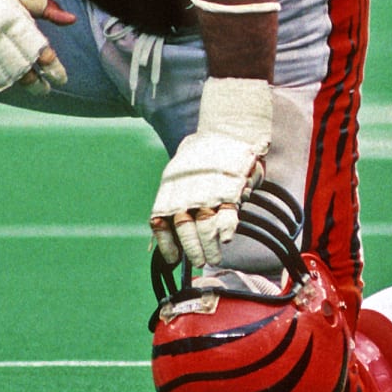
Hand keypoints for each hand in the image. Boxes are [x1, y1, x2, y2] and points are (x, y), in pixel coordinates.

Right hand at [0, 0, 71, 95]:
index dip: (52, 67)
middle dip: (37, 83)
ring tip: (26, 87)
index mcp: (9, 16)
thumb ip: (44, 4)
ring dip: (15, 85)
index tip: (61, 77)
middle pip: (20, 69)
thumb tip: (71, 20)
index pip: (37, 49)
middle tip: (45, 90)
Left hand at [149, 77, 272, 269]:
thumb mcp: (179, 171)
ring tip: (214, 257)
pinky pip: (227, 217)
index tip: (173, 259)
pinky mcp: (230, 191)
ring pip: (205, 229)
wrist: (228, 129)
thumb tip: (162, 224)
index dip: (166, 244)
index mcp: (170, 189)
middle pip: (185, 230)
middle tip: (200, 261)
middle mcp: (186, 193)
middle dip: (192, 250)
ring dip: (210, 247)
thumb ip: (173, 196)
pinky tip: (227, 239)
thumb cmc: (201, 155)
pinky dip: (226, 230)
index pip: (160, 224)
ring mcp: (209, 193)